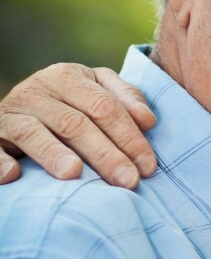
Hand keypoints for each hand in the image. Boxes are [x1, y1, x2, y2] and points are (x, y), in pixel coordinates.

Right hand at [0, 63, 156, 187]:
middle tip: (127, 181)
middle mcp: (37, 89)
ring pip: (33, 132)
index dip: (129, 137)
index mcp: (68, 77)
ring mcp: (11, 112)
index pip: (104, 106)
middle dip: (105, 154)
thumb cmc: (69, 106)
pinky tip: (13, 175)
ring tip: (74, 174)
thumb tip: (148, 121)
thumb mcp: (95, 93)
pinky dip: (0, 161)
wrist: (17, 110)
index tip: (148, 167)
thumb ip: (124, 100)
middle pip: (75, 123)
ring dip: (53, 153)